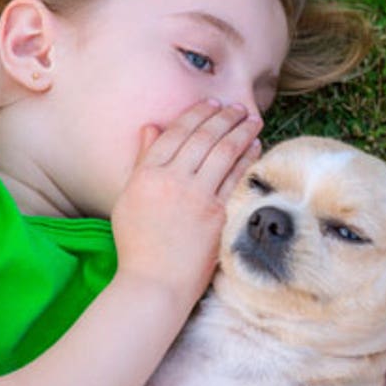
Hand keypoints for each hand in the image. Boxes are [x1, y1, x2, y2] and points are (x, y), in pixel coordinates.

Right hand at [109, 100, 261, 302]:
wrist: (155, 281)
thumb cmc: (138, 243)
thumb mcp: (129, 197)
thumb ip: (142, 160)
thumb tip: (152, 127)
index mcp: (147, 174)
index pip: (176, 132)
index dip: (197, 114)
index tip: (212, 104)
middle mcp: (172, 180)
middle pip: (203, 137)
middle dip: (224, 116)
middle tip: (238, 107)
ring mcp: (196, 197)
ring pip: (224, 152)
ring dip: (241, 131)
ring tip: (252, 119)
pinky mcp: (217, 214)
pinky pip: (236, 178)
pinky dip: (247, 158)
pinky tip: (255, 147)